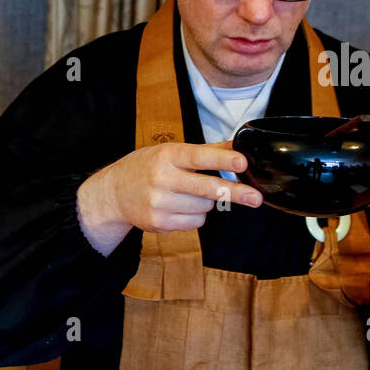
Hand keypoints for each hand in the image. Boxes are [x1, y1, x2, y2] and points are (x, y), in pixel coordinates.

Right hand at [81, 140, 262, 236]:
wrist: (113, 193)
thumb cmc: (147, 167)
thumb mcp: (171, 152)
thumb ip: (206, 151)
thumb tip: (239, 146)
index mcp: (166, 156)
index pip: (198, 157)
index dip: (221, 160)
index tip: (241, 163)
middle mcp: (161, 179)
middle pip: (206, 189)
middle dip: (234, 193)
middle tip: (256, 198)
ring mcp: (159, 204)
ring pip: (204, 208)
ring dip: (206, 203)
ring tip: (186, 194)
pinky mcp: (159, 223)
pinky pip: (194, 222)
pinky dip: (194, 216)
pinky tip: (178, 207)